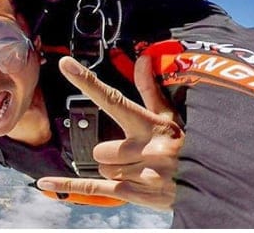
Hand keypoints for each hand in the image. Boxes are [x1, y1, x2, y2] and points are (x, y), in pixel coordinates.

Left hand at [36, 55, 183, 210]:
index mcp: (149, 125)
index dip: (87, 81)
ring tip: (140, 171)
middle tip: (134, 156)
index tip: (65, 64)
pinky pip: (94, 190)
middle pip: (101, 150)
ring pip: (103, 170)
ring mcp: (142, 174)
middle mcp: (145, 149)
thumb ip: (149, 90)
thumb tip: (142, 58)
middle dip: (112, 155)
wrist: (209, 184)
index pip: (112, 98)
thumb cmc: (183, 147)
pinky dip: (69, 187)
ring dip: (115, 172)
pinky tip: (44, 183)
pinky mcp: (137, 195)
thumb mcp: (170, 118)